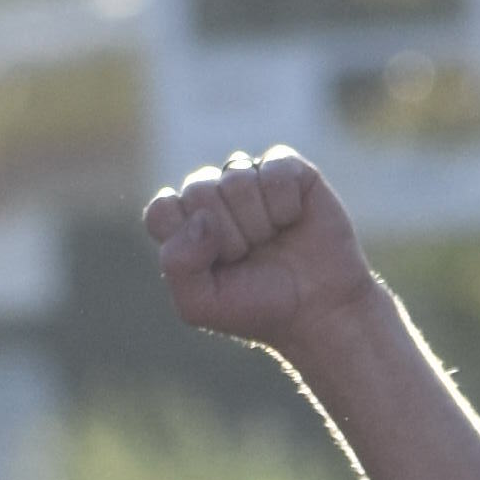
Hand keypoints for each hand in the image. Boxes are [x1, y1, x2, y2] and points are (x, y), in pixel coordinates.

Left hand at [140, 146, 378, 356]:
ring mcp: (250, 180)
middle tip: (248, 257)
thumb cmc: (255, 308)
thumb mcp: (200, 305)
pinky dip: (284, 203)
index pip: (162, 209)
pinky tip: (292, 221)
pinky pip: (274, 169)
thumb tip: (201, 218)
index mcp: (184, 226)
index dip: (187, 238)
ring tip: (271, 242)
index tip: (214, 265)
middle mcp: (214, 198)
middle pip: (197, 190)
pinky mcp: (288, 171)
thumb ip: (177, 264)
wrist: (317, 311)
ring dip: (257, 222)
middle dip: (227, 235)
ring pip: (236, 179)